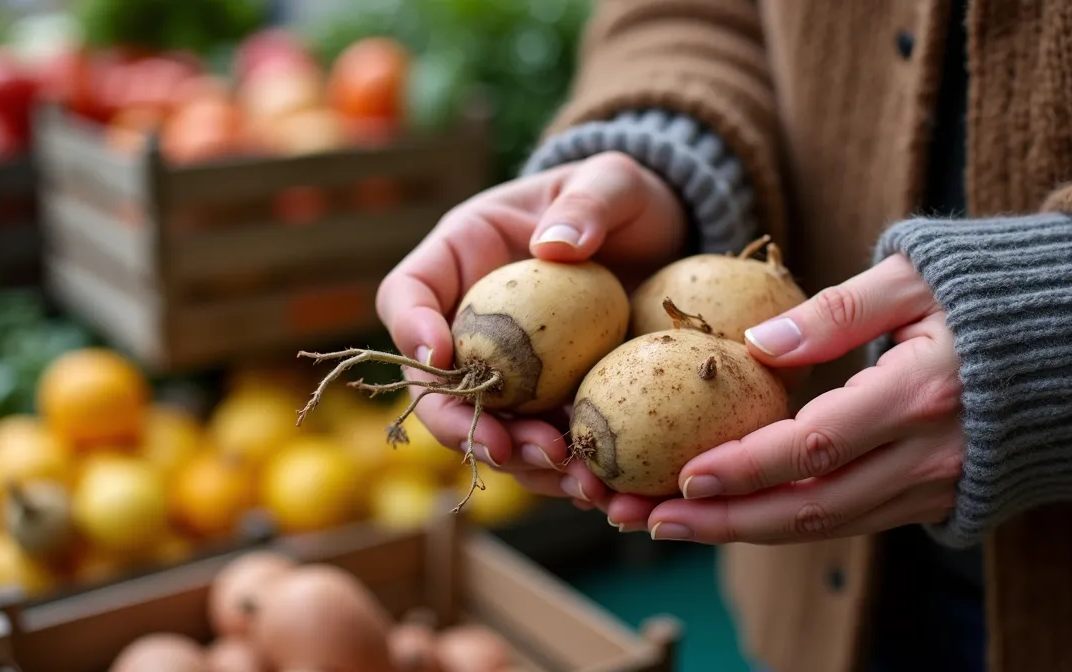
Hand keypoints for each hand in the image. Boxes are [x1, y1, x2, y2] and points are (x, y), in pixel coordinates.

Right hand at [374, 152, 685, 504]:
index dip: (409, 329)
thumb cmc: (622, 196)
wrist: (664, 240)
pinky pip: (545, 445)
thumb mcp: (614, 181)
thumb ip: (588, 203)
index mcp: (461, 258)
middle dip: (465, 425)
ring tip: (571, 481)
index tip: (440, 357)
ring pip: (490, 429)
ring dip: (522, 464)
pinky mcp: (552, 405)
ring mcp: (510, 371)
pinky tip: (604, 490)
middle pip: (436, 386)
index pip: (406, 293)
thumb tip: (556, 246)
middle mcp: (471, 324)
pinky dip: (568, 473)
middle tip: (506, 447)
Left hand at [604, 253, 965, 541]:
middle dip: (725, 520)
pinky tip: (734, 515)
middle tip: (649, 519)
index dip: (748, 467)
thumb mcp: (917, 277)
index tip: (682, 476)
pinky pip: (853, 521)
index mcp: (923, 392)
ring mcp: (938, 485)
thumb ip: (839, 310)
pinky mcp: (938, 498)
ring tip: (671, 523)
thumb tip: (758, 343)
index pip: (818, 445)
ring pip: (830, 526)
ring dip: (746, 531)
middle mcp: (932, 454)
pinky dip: (788, 523)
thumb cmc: (995, 294)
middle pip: (814, 507)